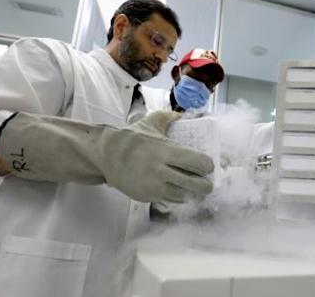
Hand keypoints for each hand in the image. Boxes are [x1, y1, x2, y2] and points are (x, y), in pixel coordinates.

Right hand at [0, 111, 214, 202]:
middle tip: (206, 182)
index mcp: (167, 151)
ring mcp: (155, 186)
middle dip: (205, 185)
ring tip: (190, 187)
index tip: (208, 166)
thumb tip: (180, 114)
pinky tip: (175, 190)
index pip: (199, 163)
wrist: (106, 156)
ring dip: (189, 192)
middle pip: (197, 184)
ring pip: (184, 195)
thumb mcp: (149, 123)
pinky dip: (174, 196)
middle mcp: (163, 171)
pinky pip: (169, 200)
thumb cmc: (131, 139)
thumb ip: (167, 117)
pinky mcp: (147, 197)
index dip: (207, 166)